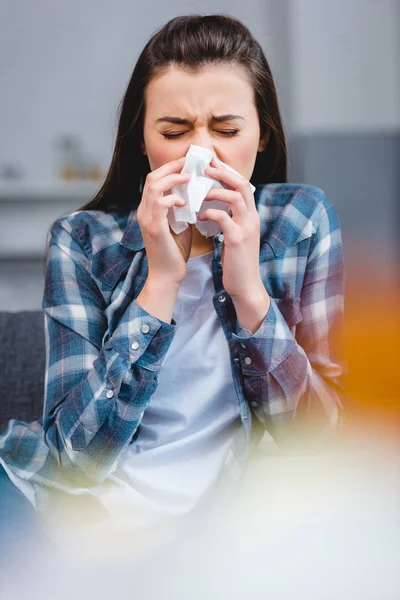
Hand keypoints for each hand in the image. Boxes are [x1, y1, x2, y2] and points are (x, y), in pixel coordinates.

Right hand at [137, 158, 192, 285]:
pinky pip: (160, 204)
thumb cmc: (175, 252)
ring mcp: (147, 219)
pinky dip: (173, 199)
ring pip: (154, 187)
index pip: (154, 180)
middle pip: (151, 178)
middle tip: (188, 163)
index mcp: (149, 210)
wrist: (168, 276)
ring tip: (189, 177)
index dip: (169, 168)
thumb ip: (182, 210)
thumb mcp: (180, 225)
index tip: (187, 163)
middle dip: (171, 167)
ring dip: (173, 179)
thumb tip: (196, 196)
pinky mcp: (154, 228)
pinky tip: (185, 202)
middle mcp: (144, 211)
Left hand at [199, 158, 264, 299]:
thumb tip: (216, 207)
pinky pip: (224, 218)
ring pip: (235, 198)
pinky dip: (210, 213)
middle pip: (241, 185)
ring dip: (215, 191)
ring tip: (199, 192)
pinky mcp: (237, 240)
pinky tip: (199, 217)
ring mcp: (246, 228)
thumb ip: (231, 220)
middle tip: (205, 167)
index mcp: (251, 216)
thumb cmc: (237, 262)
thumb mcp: (236, 236)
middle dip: (223, 173)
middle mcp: (251, 218)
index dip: (228, 172)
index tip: (212, 164)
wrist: (246, 285)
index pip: (243, 186)